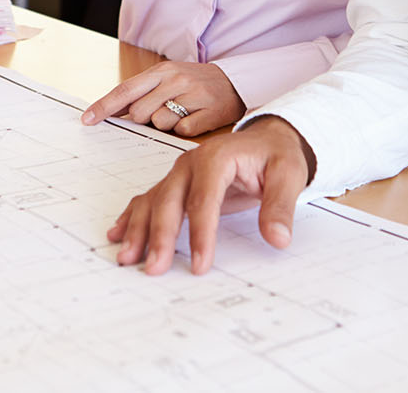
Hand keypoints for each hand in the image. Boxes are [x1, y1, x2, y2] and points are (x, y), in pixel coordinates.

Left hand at [80, 61, 245, 136]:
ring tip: (181, 113)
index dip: (104, 107)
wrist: (234, 82)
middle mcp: (175, 80)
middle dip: (143, 119)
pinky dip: (185, 129)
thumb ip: (142, 93)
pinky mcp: (209, 113)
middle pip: (140, 112)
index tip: (87, 120)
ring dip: (166, 124)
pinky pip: (183, 130)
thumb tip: (112, 112)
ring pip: (161, 123)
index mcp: (161, 71)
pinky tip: (194, 118)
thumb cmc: (194, 83)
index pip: (125, 91)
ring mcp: (193, 96)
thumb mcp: (167, 78)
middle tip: (160, 112)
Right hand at [107, 116, 313, 274]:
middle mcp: (191, 163)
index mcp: (217, 158)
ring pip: (153, 201)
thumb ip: (281, 206)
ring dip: (138, 229)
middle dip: (160, 235)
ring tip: (127, 257)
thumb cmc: (276, 157)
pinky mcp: (176, 183)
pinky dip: (132, 217)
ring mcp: (179, 173)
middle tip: (153, 268)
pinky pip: (149, 199)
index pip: (204, 200)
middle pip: (169, 200)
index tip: (199, 265)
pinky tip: (118, 234)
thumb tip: (278, 238)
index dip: (200, 234)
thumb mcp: (289, 175)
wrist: (268, 140)